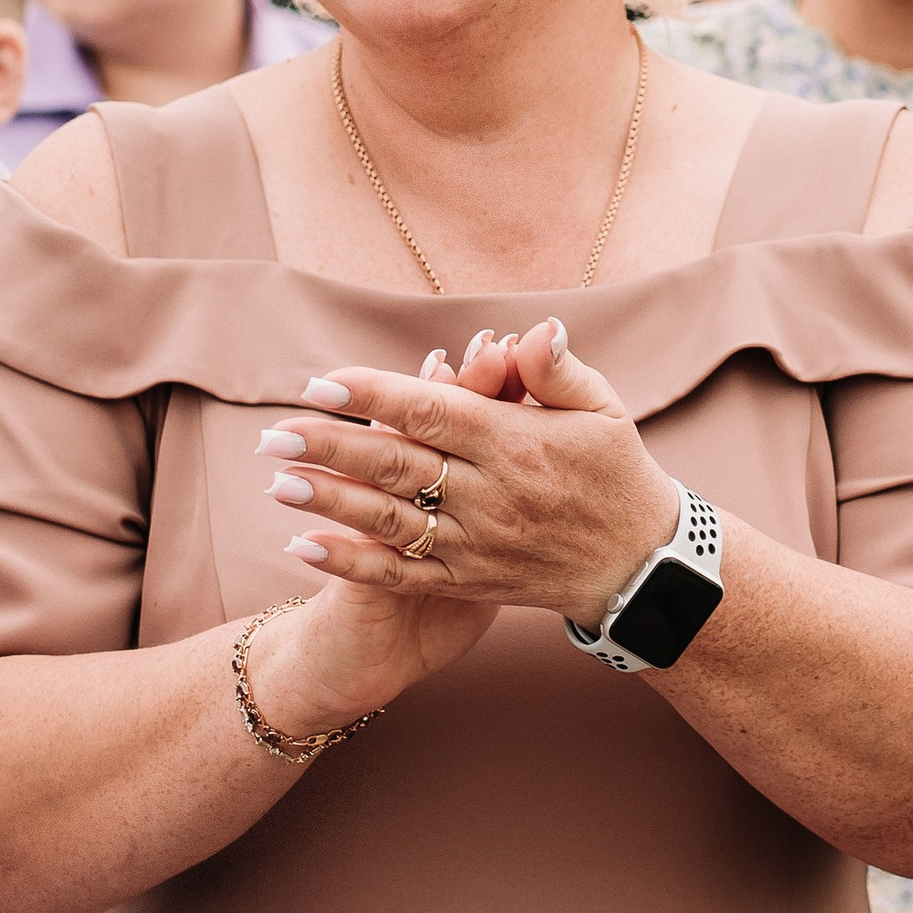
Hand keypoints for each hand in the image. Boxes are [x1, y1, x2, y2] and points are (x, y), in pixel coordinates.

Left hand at [255, 319, 682, 703]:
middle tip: (272, 435)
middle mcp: (491, 495)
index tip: (321, 385)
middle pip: (399, 467)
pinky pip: (401, 575)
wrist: (640, 568)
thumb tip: (526, 330)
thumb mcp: (603, 410)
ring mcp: (477, 544)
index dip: (375, 398)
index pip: (433, 413)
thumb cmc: (617, 475)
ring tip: (276, 484)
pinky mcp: (468, 582)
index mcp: (515, 444)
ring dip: (329, 505)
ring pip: (391, 522)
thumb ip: (554, 370)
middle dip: (330, 449)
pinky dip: (351, 564)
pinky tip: (303, 547)